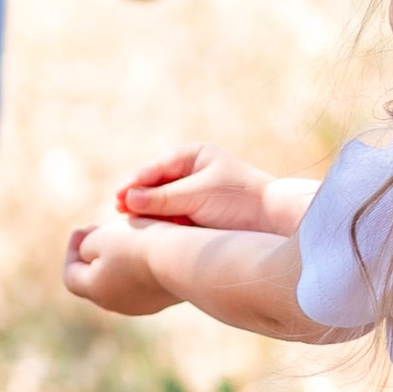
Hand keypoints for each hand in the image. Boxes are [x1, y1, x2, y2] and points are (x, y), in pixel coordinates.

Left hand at [62, 215, 175, 317]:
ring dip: (119, 260)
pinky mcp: (162, 299)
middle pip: (96, 279)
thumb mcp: (100, 237)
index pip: (71, 275)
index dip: (72, 250)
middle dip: (96, 253)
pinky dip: (140, 265)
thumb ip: (86, 246)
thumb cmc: (137, 244)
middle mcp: (116, 304)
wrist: (182, 258)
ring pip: (121, 281)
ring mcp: (141, 305)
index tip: (85, 228)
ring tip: (129, 236)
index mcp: (95, 291)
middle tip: (104, 229)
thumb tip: (88, 254)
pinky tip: (150, 247)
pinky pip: (143, 282)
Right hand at [117, 143, 285, 232]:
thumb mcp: (198, 196)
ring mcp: (194, 195)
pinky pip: (172, 220)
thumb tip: (127, 199)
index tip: (118, 198)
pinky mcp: (197, 217)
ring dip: (148, 214)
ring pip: (161, 205)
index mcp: (194, 156)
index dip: (135, 183)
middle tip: (118, 213)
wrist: (274, 224)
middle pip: (155, 186)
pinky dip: (162, 226)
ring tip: (131, 226)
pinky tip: (150, 235)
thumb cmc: (240, 202)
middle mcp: (192, 173)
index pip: (156, 168)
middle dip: (138, 199)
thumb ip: (163, 198)